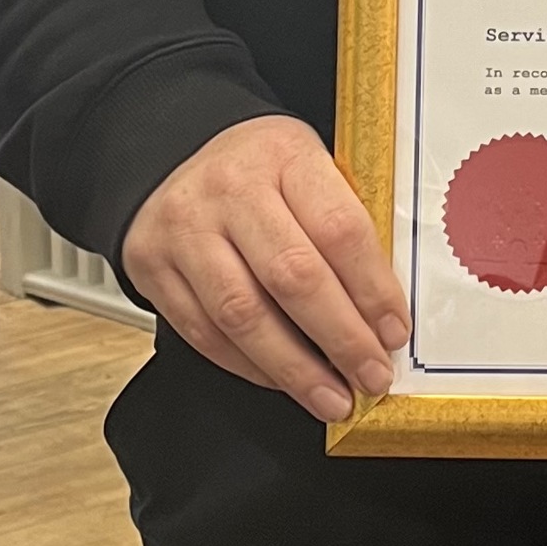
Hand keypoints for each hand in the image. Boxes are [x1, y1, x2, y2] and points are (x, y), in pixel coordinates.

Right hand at [121, 116, 409, 423]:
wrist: (176, 148)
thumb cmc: (261, 166)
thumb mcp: (311, 164)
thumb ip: (343, 222)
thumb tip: (385, 308)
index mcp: (285, 155)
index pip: (339, 228)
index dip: (372, 290)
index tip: (394, 331)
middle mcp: (230, 189)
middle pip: (293, 276)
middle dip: (340, 339)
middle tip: (371, 375)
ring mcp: (185, 229)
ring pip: (243, 314)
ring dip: (294, 369)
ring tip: (332, 397)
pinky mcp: (152, 266)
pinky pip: (204, 332)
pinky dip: (249, 367)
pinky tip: (282, 380)